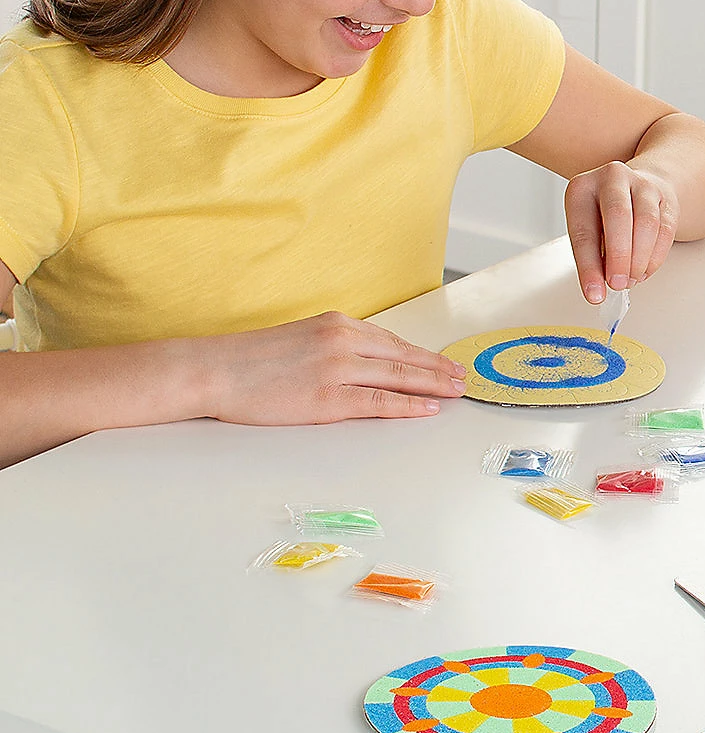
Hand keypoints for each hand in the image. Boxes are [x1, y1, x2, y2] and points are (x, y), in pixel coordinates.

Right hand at [201, 312, 467, 423]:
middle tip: (462, 376)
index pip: (392, 340)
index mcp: (337, 324)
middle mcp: (343, 340)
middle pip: (404, 356)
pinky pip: (378, 402)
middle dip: (438, 368)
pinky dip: (407, 405)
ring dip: (432, 385)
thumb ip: (335, 346)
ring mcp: (338, 368)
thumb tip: (366, 362)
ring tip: (455, 392)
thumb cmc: (251, 360)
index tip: (444, 362)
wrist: (214, 370)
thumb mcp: (302, 338)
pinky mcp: (328, 397)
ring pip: (398, 377)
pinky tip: (427, 409)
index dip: (423, 354)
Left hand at [564, 160, 677, 304]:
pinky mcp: (665, 197)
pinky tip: (645, 271)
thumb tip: (599, 288)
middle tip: (617, 284)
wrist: (634, 189)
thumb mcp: (588, 230)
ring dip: (639, 259)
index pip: (583, 230)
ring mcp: (642, 184)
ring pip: (647, 222)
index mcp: (582, 187)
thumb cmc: (604, 215)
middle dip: (619, 256)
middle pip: (618, 216)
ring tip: (631, 280)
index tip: (594, 293)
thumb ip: (593, 256)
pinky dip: (655, 256)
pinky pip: (665, 229)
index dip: (589, 266)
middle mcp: (612, 178)